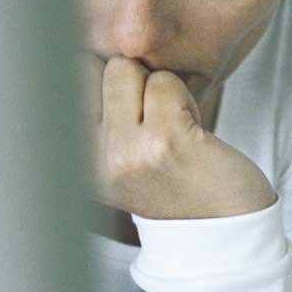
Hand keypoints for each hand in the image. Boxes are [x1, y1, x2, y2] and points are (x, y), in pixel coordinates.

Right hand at [80, 53, 275, 219]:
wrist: (228, 236)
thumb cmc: (183, 192)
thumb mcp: (124, 164)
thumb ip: (103, 122)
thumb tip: (83, 55)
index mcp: (77, 164)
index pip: (62, 85)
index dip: (102, 81)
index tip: (133, 110)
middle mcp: (93, 160)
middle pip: (93, 69)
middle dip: (133, 80)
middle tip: (159, 118)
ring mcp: (126, 151)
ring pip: (129, 69)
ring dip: (162, 87)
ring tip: (178, 127)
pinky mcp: (164, 141)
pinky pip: (166, 82)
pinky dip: (186, 98)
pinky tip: (195, 134)